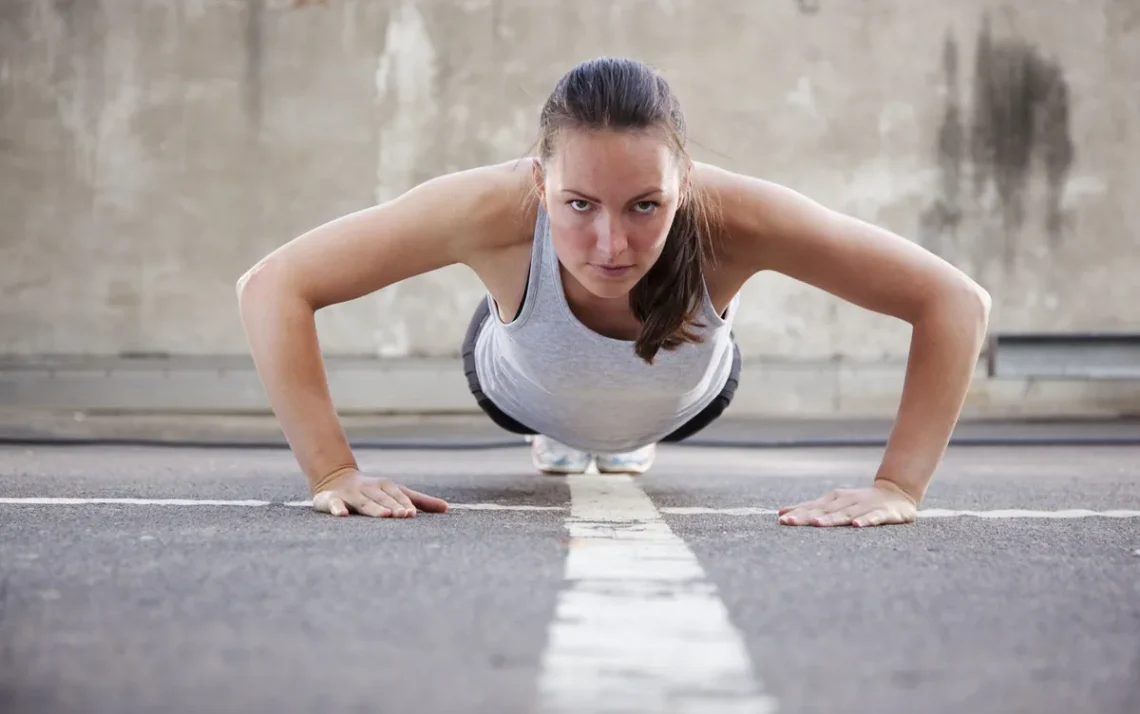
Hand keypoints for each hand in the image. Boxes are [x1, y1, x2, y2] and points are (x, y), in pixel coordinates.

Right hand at [311, 469, 448, 517]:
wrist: (335, 479)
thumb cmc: (373, 491)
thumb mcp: (396, 493)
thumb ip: (420, 501)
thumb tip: (447, 508)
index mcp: (385, 487)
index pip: (398, 496)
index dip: (405, 505)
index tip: (412, 514)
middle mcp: (369, 489)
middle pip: (382, 499)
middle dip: (393, 507)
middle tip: (403, 516)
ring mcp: (350, 494)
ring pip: (363, 502)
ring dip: (374, 508)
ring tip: (385, 515)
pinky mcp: (331, 499)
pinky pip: (333, 503)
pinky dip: (337, 508)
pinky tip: (342, 514)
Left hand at [778, 480, 917, 527]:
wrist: (896, 493)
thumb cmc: (859, 502)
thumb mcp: (833, 504)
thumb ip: (809, 510)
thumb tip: (781, 514)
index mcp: (833, 500)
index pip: (812, 508)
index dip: (797, 514)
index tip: (780, 520)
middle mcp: (846, 502)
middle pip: (824, 511)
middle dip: (806, 517)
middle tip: (788, 523)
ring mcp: (864, 507)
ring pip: (845, 514)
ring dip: (831, 519)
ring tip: (817, 524)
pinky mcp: (883, 513)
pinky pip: (873, 518)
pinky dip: (865, 521)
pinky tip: (856, 526)